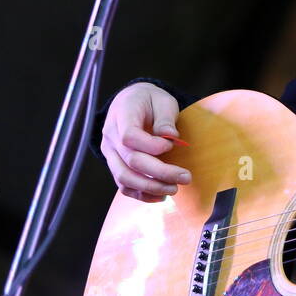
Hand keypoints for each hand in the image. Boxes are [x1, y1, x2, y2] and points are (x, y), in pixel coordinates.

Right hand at [100, 83, 189, 201]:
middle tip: (185, 177)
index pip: (129, 136)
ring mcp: (110, 153)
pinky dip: (141, 194)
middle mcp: (110, 136)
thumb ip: (165, 118)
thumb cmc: (149, 101)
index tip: (171, 146)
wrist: (131, 102)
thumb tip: (171, 138)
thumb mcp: (162, 100)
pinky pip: (123, 185)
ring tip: (174, 189)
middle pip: (130, 161)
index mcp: (122, 115)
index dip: (151, 146)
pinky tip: (160, 195)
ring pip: (124, 177)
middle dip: (160, 173)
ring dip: (150, 187)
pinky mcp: (115, 165)